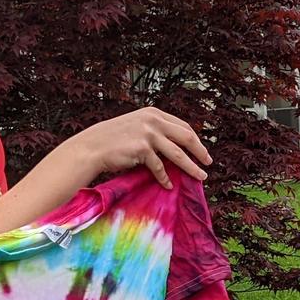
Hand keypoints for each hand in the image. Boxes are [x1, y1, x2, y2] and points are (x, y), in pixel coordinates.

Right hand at [68, 108, 211, 187]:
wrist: (91, 147)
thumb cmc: (112, 140)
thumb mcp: (136, 127)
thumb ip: (155, 131)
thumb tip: (176, 147)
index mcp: (154, 113)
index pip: (183, 126)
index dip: (195, 139)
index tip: (201, 150)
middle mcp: (153, 120)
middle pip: (186, 137)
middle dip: (200, 151)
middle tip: (208, 163)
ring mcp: (148, 134)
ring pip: (177, 154)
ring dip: (191, 167)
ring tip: (200, 177)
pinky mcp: (142, 149)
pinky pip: (159, 167)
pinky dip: (165, 178)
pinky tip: (168, 185)